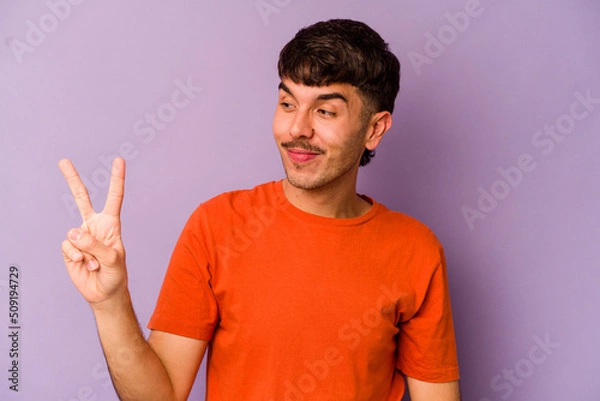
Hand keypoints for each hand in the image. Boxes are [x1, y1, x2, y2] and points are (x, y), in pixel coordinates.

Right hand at [59, 158, 126, 304]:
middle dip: (72, 180)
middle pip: (81, 199)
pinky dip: (76, 257)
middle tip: (63, 161)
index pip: (114, 198)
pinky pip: (68, 247)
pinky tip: (84, 265)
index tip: (118, 161)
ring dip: (86, 252)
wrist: (104, 292)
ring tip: (95, 264)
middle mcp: (93, 226)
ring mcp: (80, 237)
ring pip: (75, 234)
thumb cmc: (115, 274)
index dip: (116, 179)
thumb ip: (95, 245)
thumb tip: (72, 232)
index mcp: (111, 224)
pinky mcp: (69, 249)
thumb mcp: (113, 259)